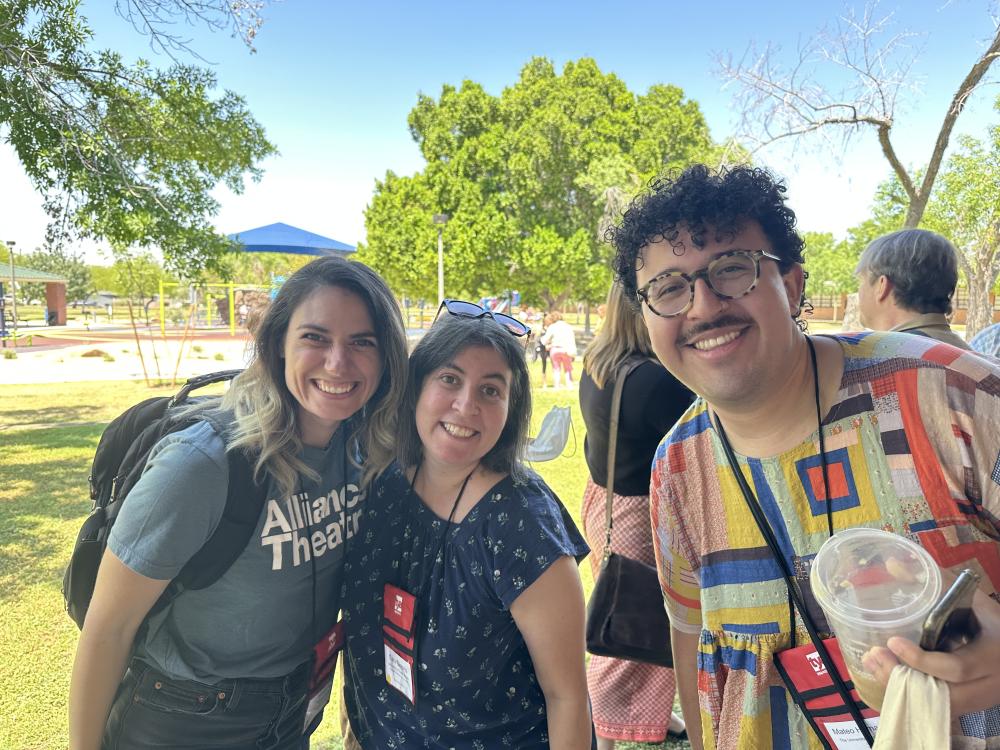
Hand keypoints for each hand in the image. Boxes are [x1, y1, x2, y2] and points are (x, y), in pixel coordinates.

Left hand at [862, 584, 999, 715]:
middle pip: (941, 694)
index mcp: (992, 656)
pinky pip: (936, 706)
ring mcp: (978, 699)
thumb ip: (938, 581)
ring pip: (935, 705)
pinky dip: (910, 693)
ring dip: (901, 688)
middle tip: (874, 656)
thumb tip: (893, 564)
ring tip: (873, 662)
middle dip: (903, 678)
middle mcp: (987, 684)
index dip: (922, 660)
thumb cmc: (993, 622)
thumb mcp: (972, 598)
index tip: (893, 641)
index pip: (956, 668)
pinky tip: (887, 672)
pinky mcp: (968, 706)